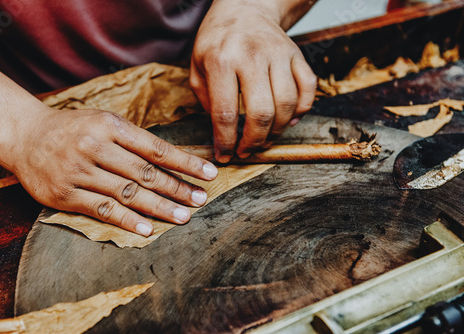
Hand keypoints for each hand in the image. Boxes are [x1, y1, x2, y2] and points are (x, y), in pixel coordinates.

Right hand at [13, 108, 217, 235]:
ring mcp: (79, 171)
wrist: (24, 135)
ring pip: (127, 193)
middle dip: (177, 188)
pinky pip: (101, 210)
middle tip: (201, 200)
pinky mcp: (65, 194)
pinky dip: (126, 220)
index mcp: (109, 125)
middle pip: (145, 173)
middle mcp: (95, 146)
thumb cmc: (72, 128)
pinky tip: (148, 228)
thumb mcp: (102, 121)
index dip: (186, 162)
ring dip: (159, 207)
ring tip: (183, 216)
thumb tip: (172, 161)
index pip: (156, 148)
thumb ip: (133, 139)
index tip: (210, 174)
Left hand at [190, 0, 316, 162]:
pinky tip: (288, 120)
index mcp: (221, 60)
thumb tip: (222, 133)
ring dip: (277, 131)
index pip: (225, 113)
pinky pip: (307, 90)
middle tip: (247, 151)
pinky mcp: (297, 55)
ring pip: (287, 105)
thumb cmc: (217, 40)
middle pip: (261, 113)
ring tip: (264, 139)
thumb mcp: (197, 66)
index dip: (226, 141)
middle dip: (254, 142)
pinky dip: (301, 111)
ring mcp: (279, 54)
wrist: (244, 7)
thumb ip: (205, 99)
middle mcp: (252, 56)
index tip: (225, 155)